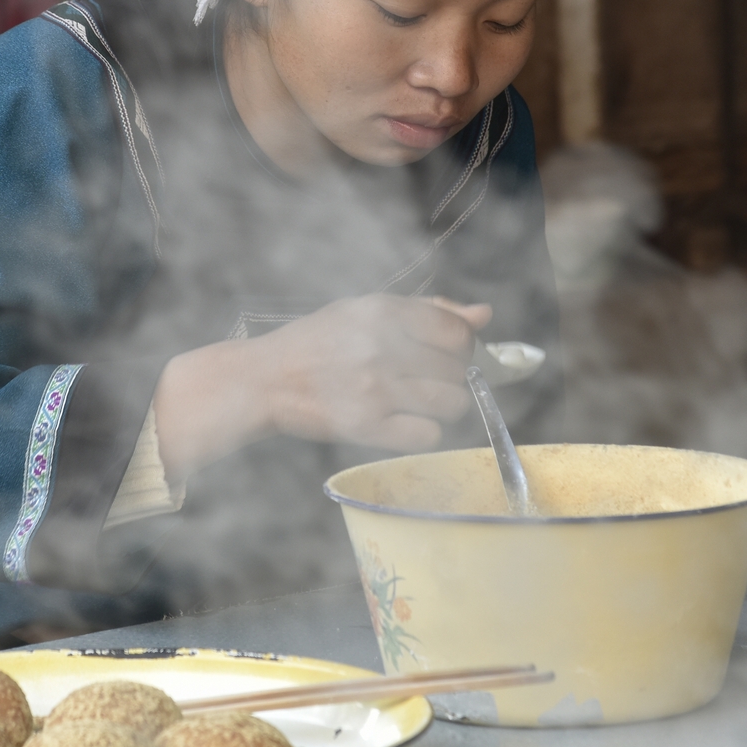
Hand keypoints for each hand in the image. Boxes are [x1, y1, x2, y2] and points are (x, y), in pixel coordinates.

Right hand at [151, 295, 490, 479]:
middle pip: (459, 369)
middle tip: (422, 379)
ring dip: (442, 406)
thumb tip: (484, 315)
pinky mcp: (365, 426)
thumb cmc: (317, 342)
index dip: (463, 346)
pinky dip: (422, 433)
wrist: (263, 380)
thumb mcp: (365, 311)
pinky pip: (427, 435)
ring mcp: (375, 388)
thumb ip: (429, 310)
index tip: (449, 354)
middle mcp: (382, 347)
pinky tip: (402, 422)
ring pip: (452, 403)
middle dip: (450, 376)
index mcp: (383, 312)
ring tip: (415, 402)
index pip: (457, 331)